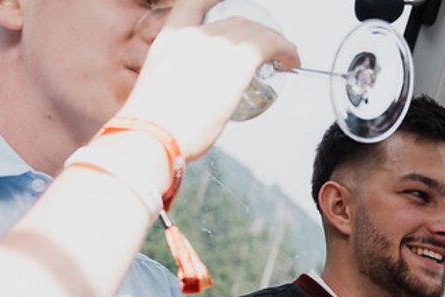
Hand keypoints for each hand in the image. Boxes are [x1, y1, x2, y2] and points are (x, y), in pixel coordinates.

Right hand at [119, 0, 299, 160]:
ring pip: (254, 31)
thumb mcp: (159, 91)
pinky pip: (270, 45)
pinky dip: (286, 50)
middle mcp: (194, 35)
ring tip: (285, 56)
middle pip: (233, 22)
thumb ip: (179, 82)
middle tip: (266, 49)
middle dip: (253, 32)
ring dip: (273, 42)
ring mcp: (216, 46)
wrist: (152, 135)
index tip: (224, 3)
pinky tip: (292, 60)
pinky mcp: (237, 62)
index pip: (193, 4)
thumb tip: (194, 95)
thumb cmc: (153, 126)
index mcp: (170, 38)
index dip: (212, 1)